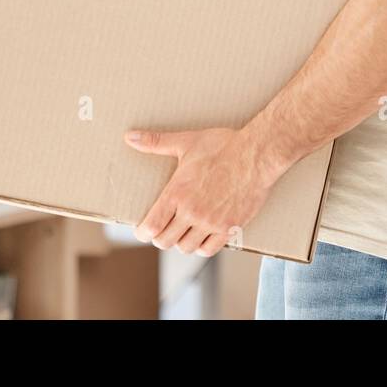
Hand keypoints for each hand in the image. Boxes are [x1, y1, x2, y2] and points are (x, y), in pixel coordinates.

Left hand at [124, 127, 276, 255]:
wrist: (257, 154)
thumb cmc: (223, 146)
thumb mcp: (187, 142)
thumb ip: (156, 143)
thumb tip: (129, 137)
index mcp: (177, 193)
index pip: (150, 227)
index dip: (143, 232)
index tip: (144, 229)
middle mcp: (192, 212)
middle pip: (165, 241)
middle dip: (161, 237)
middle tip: (164, 228)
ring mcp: (211, 222)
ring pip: (186, 248)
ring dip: (181, 242)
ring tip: (183, 231)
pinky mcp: (229, 227)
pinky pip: (209, 249)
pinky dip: (202, 246)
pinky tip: (202, 236)